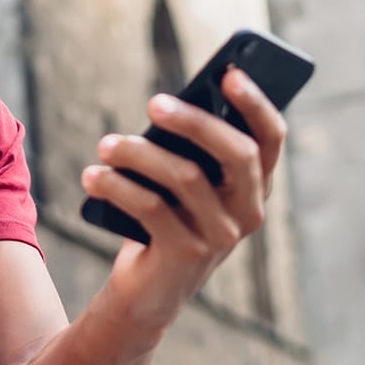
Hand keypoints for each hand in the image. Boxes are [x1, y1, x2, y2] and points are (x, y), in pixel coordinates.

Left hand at [82, 67, 287, 331]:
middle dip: (194, 121)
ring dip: (139, 152)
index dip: (256, 103)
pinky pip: (151, 206)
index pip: (271, 139)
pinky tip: (93, 176)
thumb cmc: (165, 219)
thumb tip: (167, 106)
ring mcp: (221, 236)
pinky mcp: (186, 254)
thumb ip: (188, 150)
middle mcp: (248, 212)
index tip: (229, 72)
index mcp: (255, 187)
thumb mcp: (181, 183)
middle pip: (236, 153)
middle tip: (154, 103)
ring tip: (106, 144)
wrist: (147, 291)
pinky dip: (117, 185)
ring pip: (185, 176)